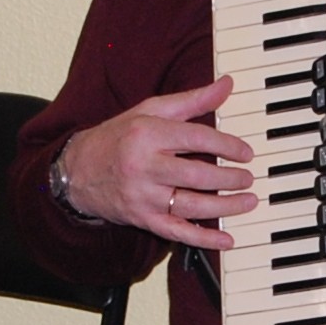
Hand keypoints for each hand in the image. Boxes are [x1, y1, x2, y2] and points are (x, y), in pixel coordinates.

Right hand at [55, 77, 253, 251]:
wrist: (77, 171)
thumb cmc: (118, 137)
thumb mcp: (151, 110)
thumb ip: (192, 100)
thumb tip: (226, 84)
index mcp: (148, 134)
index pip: (196, 138)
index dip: (226, 145)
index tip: (246, 152)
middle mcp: (145, 166)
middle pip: (197, 174)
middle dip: (230, 178)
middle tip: (248, 178)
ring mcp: (143, 196)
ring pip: (191, 204)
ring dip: (225, 207)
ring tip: (248, 201)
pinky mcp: (142, 219)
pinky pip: (177, 232)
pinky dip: (204, 239)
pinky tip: (226, 240)